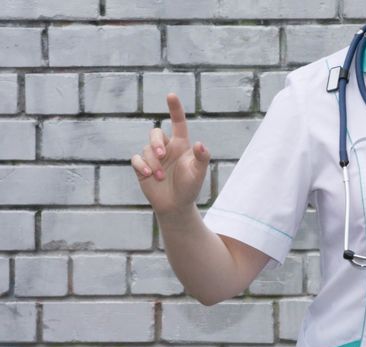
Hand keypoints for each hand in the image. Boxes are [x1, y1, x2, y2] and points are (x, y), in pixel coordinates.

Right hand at [131, 93, 209, 215]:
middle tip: (162, 155)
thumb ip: (202, 158)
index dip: (175, 109)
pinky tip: (149, 174)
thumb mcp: (199, 173)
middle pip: (155, 133)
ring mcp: (153, 157)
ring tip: (160, 176)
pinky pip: (136, 159)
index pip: (178, 123)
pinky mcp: (142, 167)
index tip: (171, 95)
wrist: (176, 205)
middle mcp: (166, 148)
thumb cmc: (190, 187)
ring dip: (152, 162)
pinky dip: (141, 165)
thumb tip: (200, 144)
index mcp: (181, 145)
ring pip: (146, 149)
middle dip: (156, 142)